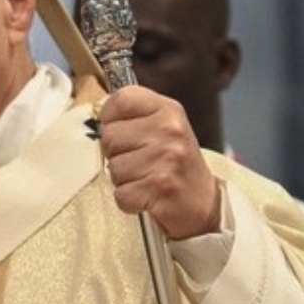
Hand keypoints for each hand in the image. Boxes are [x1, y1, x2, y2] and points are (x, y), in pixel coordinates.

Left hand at [98, 85, 220, 238]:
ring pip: (113, 167)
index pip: (121, 99)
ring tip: (146, 179)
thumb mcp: (163, 128)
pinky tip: (148, 196)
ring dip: (124, 180)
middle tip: (141, 163)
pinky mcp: (162, 187)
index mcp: (168, 110)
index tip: (123, 131)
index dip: (111, 118)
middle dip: (117, 154)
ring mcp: (168, 158)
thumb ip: (133, 116)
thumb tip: (97, 113)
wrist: (205, 204)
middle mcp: (170, 130)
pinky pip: (121, 194)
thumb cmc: (176, 165)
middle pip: (110, 136)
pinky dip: (129, 201)